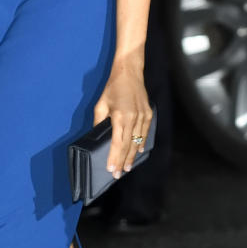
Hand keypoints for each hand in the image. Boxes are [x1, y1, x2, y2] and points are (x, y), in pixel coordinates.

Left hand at [92, 57, 153, 179]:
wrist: (130, 72)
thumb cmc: (113, 87)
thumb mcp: (101, 103)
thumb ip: (99, 121)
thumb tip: (97, 135)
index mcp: (120, 117)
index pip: (117, 143)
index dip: (114, 157)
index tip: (111, 169)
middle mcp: (133, 119)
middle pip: (128, 146)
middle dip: (123, 161)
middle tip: (118, 174)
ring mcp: (143, 117)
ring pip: (138, 141)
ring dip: (132, 155)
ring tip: (127, 168)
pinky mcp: (148, 114)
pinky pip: (145, 133)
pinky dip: (142, 143)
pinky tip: (138, 151)